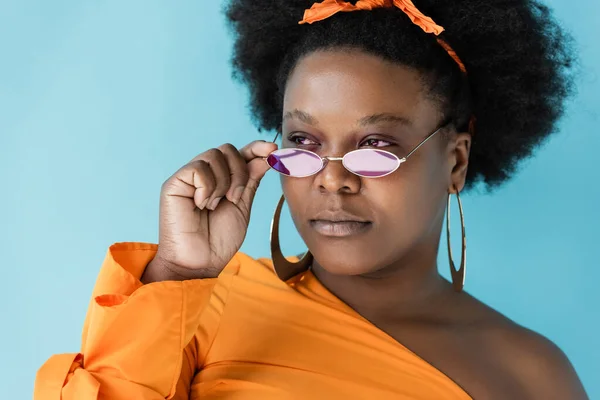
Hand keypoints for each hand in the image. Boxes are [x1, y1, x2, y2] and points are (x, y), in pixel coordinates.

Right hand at [142, 141, 277, 281]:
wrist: (200, 262)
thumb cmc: (219, 239)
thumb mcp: (243, 205)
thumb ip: (251, 180)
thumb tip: (266, 155)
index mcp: (222, 179)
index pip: (239, 153)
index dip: (256, 147)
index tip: (272, 149)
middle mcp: (204, 174)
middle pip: (227, 149)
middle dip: (239, 172)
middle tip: (235, 198)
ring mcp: (188, 178)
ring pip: (214, 155)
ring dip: (223, 183)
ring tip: (215, 205)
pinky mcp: (174, 183)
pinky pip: (198, 168)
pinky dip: (207, 187)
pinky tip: (202, 205)